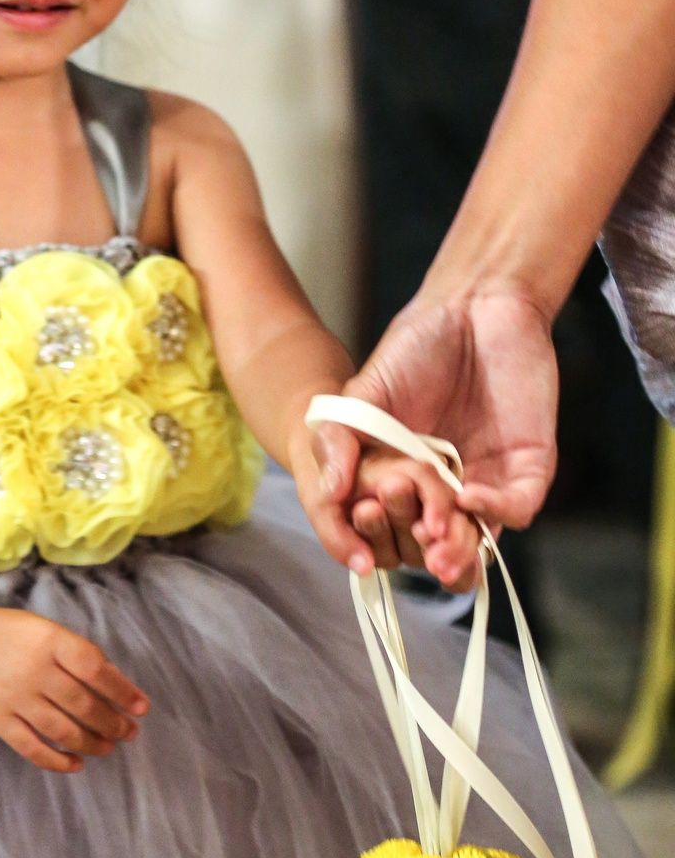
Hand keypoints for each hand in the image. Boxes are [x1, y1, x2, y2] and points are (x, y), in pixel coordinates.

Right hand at [0, 597, 148, 773]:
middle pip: (83, 704)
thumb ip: (74, 652)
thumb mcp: (44, 628)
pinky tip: (75, 764)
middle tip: (129, 733)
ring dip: (92, 743)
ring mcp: (14, 697)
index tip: (141, 708)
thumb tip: (113, 683)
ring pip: (62, 730)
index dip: (122, 691)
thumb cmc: (6, 631)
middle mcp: (34, 669)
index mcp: (50, 640)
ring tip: (108, 748)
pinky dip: (56, 760)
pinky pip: (31, 747)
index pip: (95, 669)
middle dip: (113, 723)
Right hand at [312, 288, 558, 584]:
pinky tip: (467, 497)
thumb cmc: (417, 346)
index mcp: (400, 476)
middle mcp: (443, 488)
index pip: (384, 529)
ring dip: (457, 552)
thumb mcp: (364, 393)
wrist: (476, 304)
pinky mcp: (527, 468)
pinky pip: (516, 508)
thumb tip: (329, 494)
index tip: (358, 551)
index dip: (370, 542)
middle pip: (430, 544)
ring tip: (437, 549)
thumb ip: (340, 439)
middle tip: (405, 542)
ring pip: (476, 541)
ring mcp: (486, 480)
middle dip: (417, 553)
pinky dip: (493, 512)